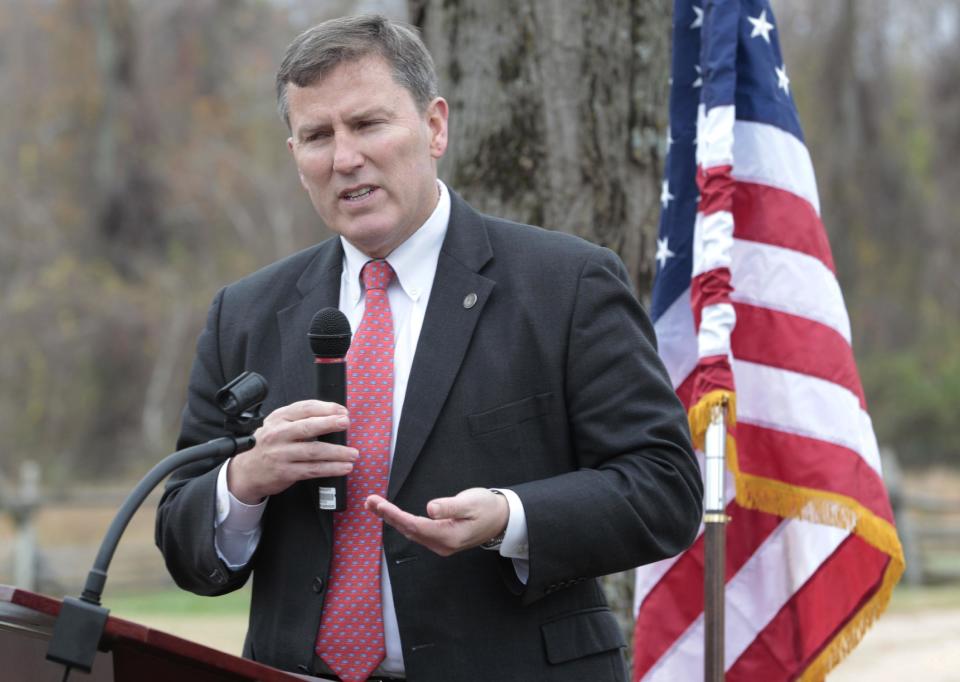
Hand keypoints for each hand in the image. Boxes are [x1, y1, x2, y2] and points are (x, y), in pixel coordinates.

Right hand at [228, 400, 357, 503]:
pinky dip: (331, 469)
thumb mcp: (278, 424)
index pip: (304, 408)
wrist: (247, 471)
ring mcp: (281, 454)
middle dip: (330, 424)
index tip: (343, 411)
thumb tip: (334, 414)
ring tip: (353, 453)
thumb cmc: (269, 444)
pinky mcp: (285, 472)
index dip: (326, 408)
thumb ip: (300, 418)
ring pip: (314, 451)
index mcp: (279, 418)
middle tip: (347, 423)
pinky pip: (313, 470)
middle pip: (308, 427)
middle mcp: (278, 434)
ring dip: (337, 452)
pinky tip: (343, 467)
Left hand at [365, 488, 508, 556]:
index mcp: (448, 536)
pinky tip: (393, 515)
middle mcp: (441, 545)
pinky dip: (403, 522)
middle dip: (387, 516)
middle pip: (408, 530)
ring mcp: (441, 545)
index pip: (414, 525)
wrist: (502, 519)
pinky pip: (417, 533)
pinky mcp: (441, 541)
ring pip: (411, 532)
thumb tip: (430, 509)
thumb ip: (450, 507)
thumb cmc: (488, 508)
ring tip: (375, 505)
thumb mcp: (471, 503)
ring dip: (392, 519)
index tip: (378, 504)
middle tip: (369, 501)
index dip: (394, 515)